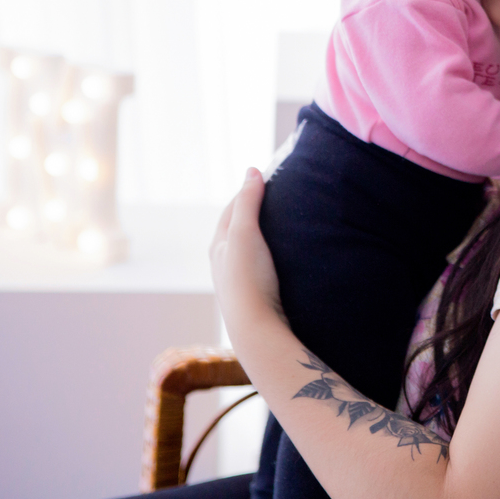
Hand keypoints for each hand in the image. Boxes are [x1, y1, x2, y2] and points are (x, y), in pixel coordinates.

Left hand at [210, 168, 283, 331]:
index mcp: (218, 244)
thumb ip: (248, 201)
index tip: (267, 177)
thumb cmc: (248, 278)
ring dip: (260, 234)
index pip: (233, 208)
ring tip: (281, 224)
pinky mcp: (253, 294)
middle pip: (237, 228)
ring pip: (247, 248)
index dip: (248, 190)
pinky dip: (267, 253)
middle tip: (275, 197)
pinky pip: (258, 265)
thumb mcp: (246, 232)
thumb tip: (252, 171)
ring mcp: (238, 279)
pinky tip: (281, 257)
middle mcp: (223, 261)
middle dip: (252, 211)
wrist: (255, 327)